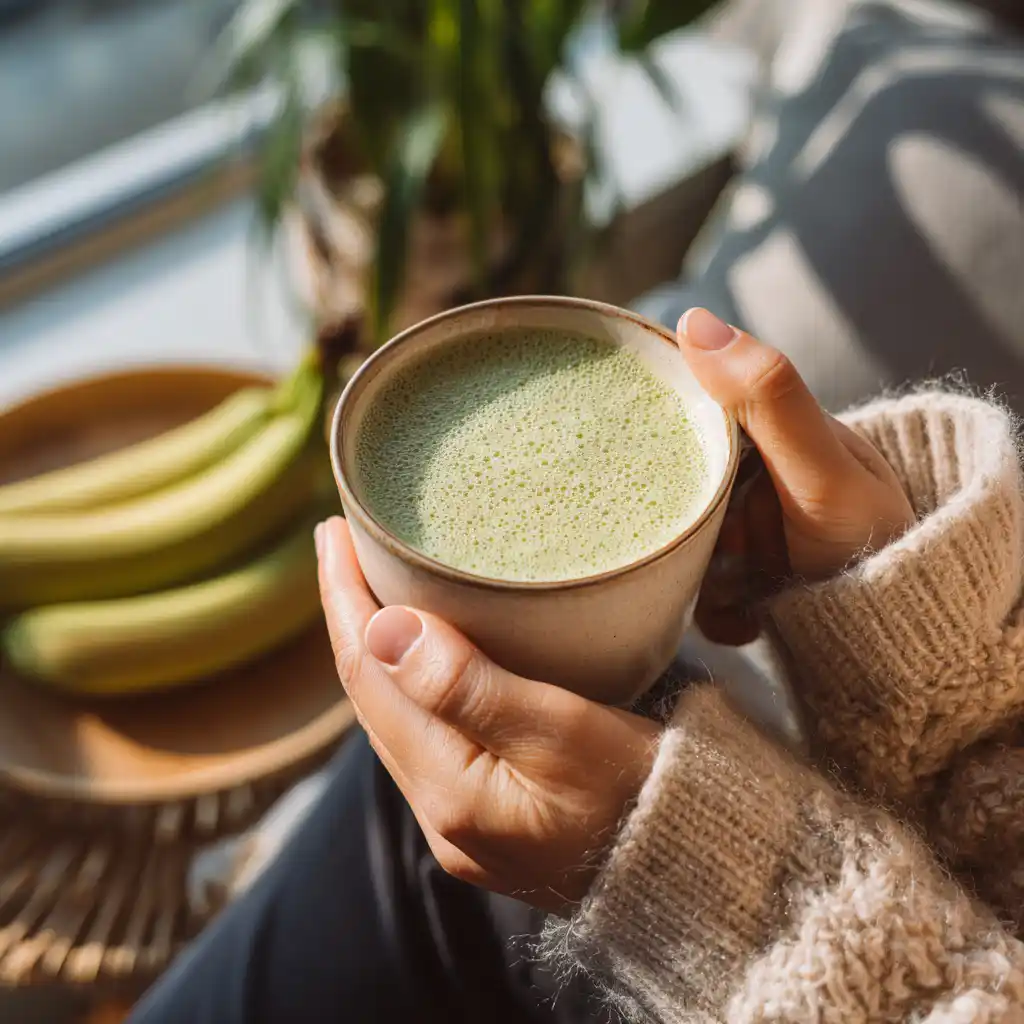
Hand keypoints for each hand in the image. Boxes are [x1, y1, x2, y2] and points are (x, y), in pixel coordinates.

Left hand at [315, 517, 659, 911]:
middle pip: (372, 697)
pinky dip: (410, 682)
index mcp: (450, 794)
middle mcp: (440, 815)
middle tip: (343, 542)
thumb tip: (384, 628)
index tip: (335, 532)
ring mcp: (461, 822)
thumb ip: (470, 687)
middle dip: (351, 616)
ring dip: (376, 648)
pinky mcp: (488, 816)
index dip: (346, 601)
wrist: (700, 875)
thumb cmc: (650, 797)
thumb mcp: (566, 734)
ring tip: (369, 585)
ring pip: (394, 716)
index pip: (370, 678)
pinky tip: (418, 652)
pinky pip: (425, 735)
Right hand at [679, 308, 915, 644]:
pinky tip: (749, 615)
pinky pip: (698, 588)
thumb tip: (693, 320)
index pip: (694, 413)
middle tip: (733, 552)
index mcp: (772, 431)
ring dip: (705, 576)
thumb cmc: (872, 541)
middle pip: (681, 488)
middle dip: (697, 529)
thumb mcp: (820, 468)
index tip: (673, 475)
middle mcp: (755, 476)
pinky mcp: (741, 579)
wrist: (899, 630)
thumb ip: (767, 396)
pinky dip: (716, 609)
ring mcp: (746, 531)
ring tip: (748, 589)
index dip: (672, 438)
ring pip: (684, 543)